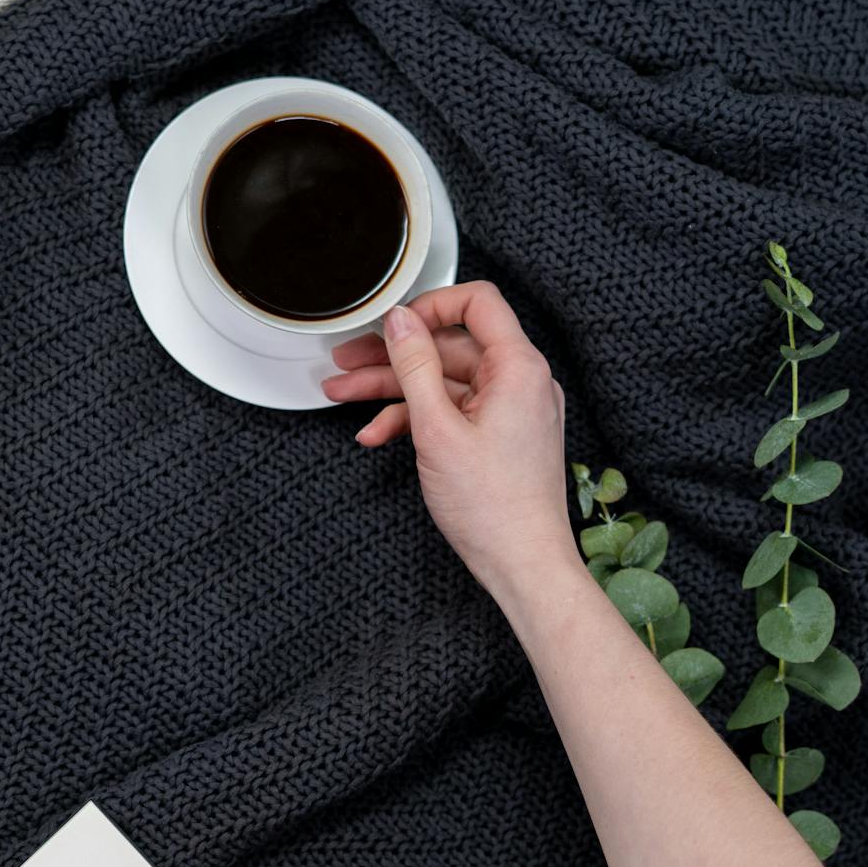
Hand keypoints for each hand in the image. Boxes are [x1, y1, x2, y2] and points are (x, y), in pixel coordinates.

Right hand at [321, 281, 581, 604]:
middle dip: (392, 356)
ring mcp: (511, 410)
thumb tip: (400, 321)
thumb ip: (414, 367)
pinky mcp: (499, 436)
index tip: (392, 322)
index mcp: (518, 368)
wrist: (522, 563)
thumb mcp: (437, 429)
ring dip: (393, 391)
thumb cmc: (493, 507)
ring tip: (344, 395)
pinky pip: (453, 412)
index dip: (429, 305)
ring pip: (444, 383)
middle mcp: (520, 382)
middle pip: (449, 348)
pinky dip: (416, 420)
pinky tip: (378, 435)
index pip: (477, 303)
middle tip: (346, 360)